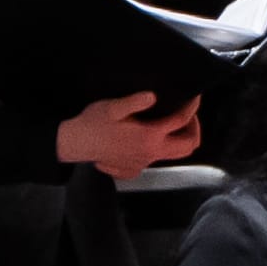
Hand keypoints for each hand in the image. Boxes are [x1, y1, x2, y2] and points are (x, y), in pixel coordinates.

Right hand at [56, 91, 202, 177]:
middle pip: (188, 146)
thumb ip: (136, 101)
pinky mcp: (132, 169)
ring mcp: (142, 163)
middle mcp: (150, 153)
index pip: (182, 121)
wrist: (72, 144)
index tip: (194, 97)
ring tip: (172, 124)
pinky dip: (161, 149)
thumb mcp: (113, 107)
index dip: (192, 107)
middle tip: (186, 115)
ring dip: (180, 139)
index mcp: (149, 136)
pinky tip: (151, 138)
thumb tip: (154, 96)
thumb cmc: (92, 123)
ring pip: (174, 155)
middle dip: (194, 129)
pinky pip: (156, 161)